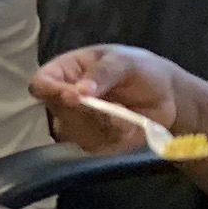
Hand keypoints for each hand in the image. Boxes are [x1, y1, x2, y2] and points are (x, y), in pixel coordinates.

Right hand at [33, 44, 193, 146]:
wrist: (166, 96)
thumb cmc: (140, 69)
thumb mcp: (124, 61)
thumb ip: (102, 72)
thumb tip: (79, 91)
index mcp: (65, 71)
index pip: (41, 83)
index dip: (50, 91)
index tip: (72, 96)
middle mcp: (65, 98)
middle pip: (57, 111)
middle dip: (86, 112)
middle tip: (111, 108)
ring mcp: (78, 123)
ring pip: (74, 133)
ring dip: (103, 126)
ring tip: (125, 116)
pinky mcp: (93, 142)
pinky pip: (94, 147)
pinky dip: (114, 138)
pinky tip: (128, 127)